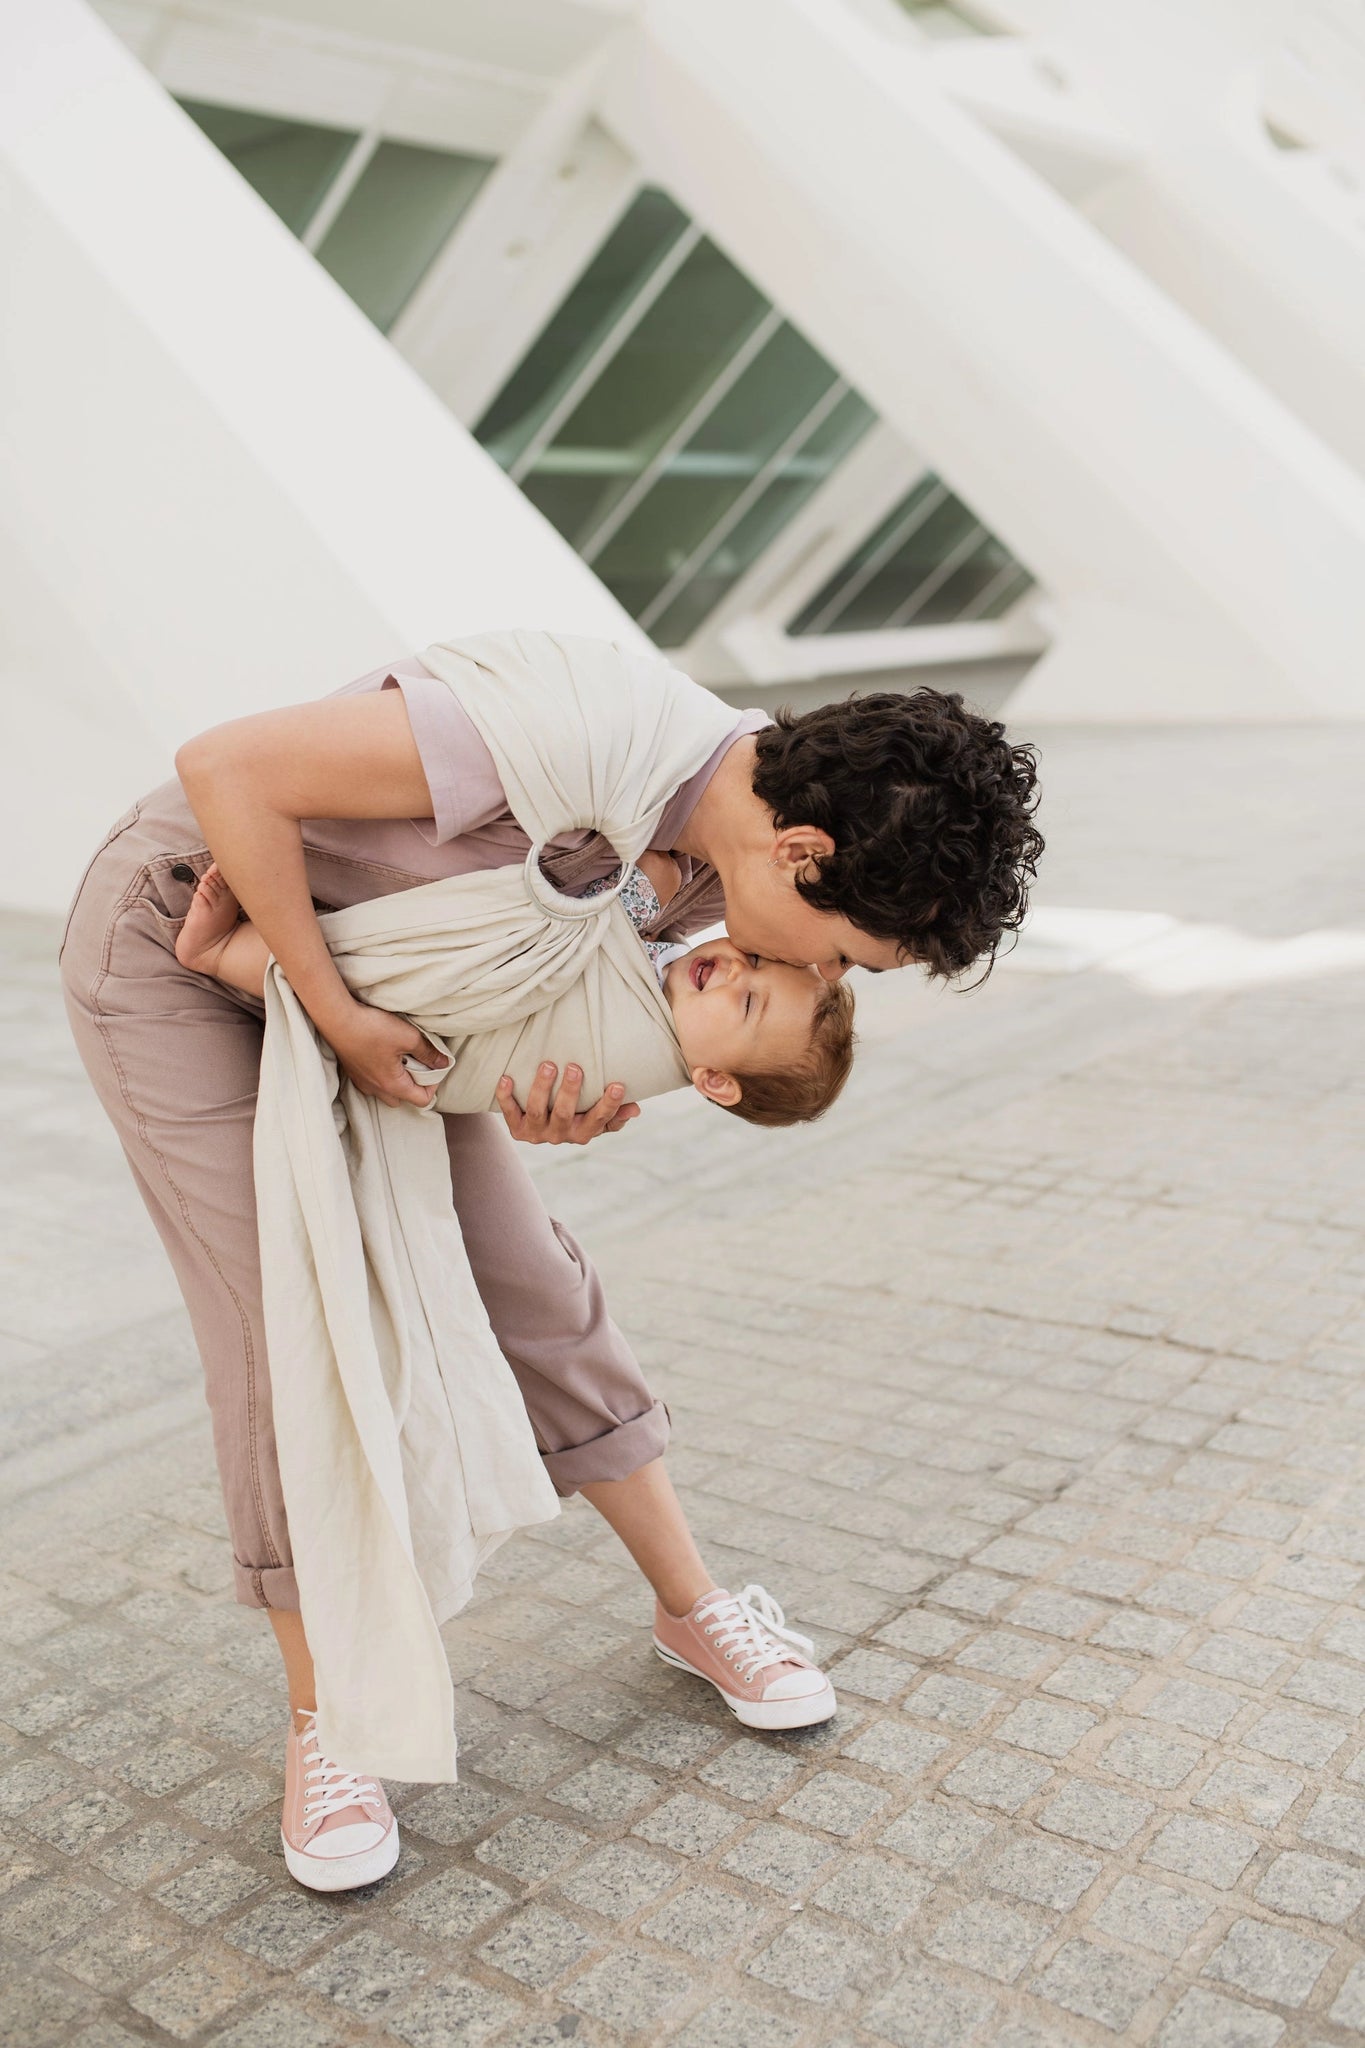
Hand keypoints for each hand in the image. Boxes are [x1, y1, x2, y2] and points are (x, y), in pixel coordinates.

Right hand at [324, 1001, 447, 1106]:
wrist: (337, 1019)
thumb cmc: (372, 1028)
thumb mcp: (409, 1037)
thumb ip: (429, 1052)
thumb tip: (444, 1062)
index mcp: (392, 1085)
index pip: (422, 1100)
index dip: (434, 1085)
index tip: (435, 1066)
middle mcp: (375, 1089)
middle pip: (403, 1098)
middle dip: (415, 1085)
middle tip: (418, 1063)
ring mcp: (361, 1081)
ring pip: (386, 1091)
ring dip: (397, 1080)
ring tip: (400, 1057)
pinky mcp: (352, 1071)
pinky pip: (372, 1081)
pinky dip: (382, 1073)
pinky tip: (383, 1054)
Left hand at [496, 1063, 640, 1144]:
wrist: (536, 1128)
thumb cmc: (576, 1116)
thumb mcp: (596, 1119)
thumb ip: (615, 1116)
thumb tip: (636, 1109)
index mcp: (583, 1134)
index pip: (599, 1121)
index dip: (610, 1106)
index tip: (618, 1085)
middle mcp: (559, 1136)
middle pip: (565, 1115)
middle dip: (570, 1092)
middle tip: (575, 1067)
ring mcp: (536, 1133)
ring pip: (537, 1111)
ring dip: (541, 1088)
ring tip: (548, 1065)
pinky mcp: (517, 1129)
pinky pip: (509, 1113)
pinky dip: (506, 1097)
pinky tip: (506, 1078)